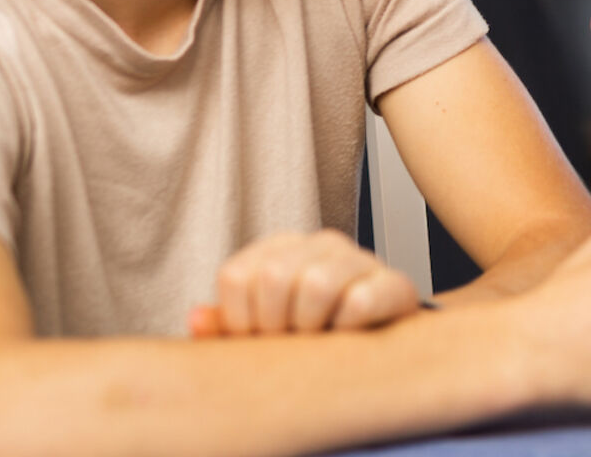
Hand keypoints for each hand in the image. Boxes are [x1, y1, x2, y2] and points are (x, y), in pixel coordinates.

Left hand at [189, 229, 419, 336]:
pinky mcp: (394, 283)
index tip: (260, 338)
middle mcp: (319, 244)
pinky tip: (349, 335)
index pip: (236, 277)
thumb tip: (196, 320)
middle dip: (276, 325)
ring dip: (313, 326)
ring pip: (317, 284)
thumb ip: (228, 327)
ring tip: (321, 338)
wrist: (382, 346)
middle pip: (273, 277)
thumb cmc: (317, 337)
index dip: (240, 321)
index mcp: (281, 249)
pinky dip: (348, 328)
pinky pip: (359, 302)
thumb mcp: (265, 332)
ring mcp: (359, 259)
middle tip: (292, 342)